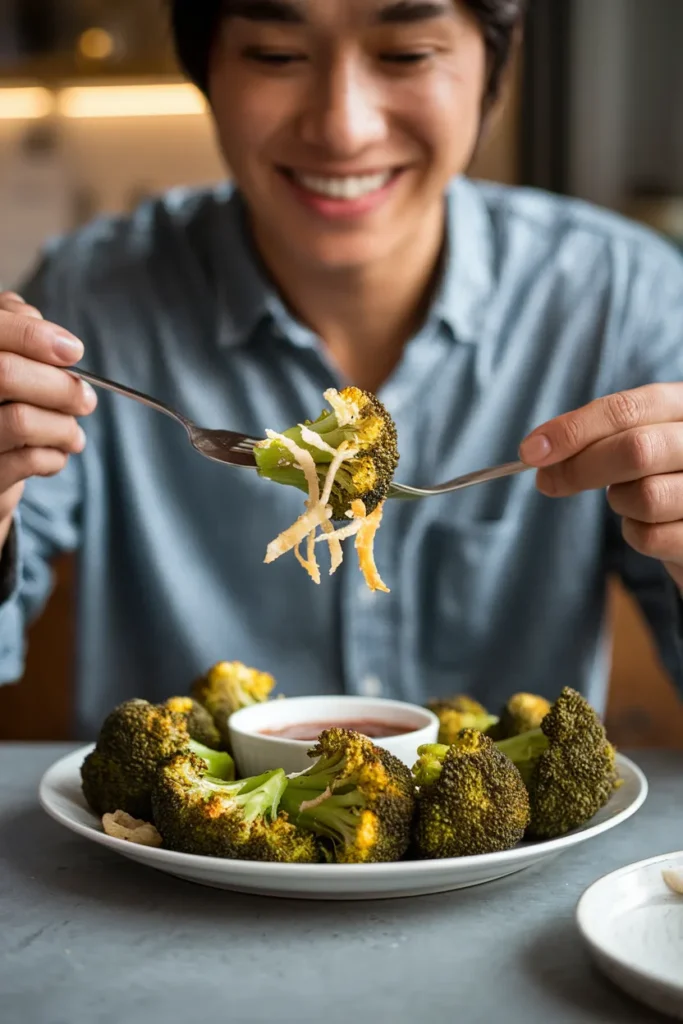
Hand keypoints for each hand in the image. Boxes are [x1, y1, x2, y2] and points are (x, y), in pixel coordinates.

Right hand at [0, 291, 96, 547]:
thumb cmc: (0, 399)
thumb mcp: (5, 356)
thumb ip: (18, 330)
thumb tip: (60, 342)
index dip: (33, 336)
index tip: (73, 351)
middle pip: (6, 373)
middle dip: (60, 386)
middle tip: (86, 399)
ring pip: (21, 420)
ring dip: (64, 427)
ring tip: (73, 434)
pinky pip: (28, 461)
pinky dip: (55, 457)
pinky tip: (57, 454)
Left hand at [519, 384, 682, 589]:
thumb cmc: (663, 470)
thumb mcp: (637, 438)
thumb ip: (594, 438)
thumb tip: (537, 452)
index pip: (627, 409)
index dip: (574, 429)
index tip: (532, 451)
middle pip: (636, 450)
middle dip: (581, 468)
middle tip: (548, 482)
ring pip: (645, 497)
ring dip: (620, 502)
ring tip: (629, 498)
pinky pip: (652, 537)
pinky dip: (636, 534)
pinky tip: (649, 523)